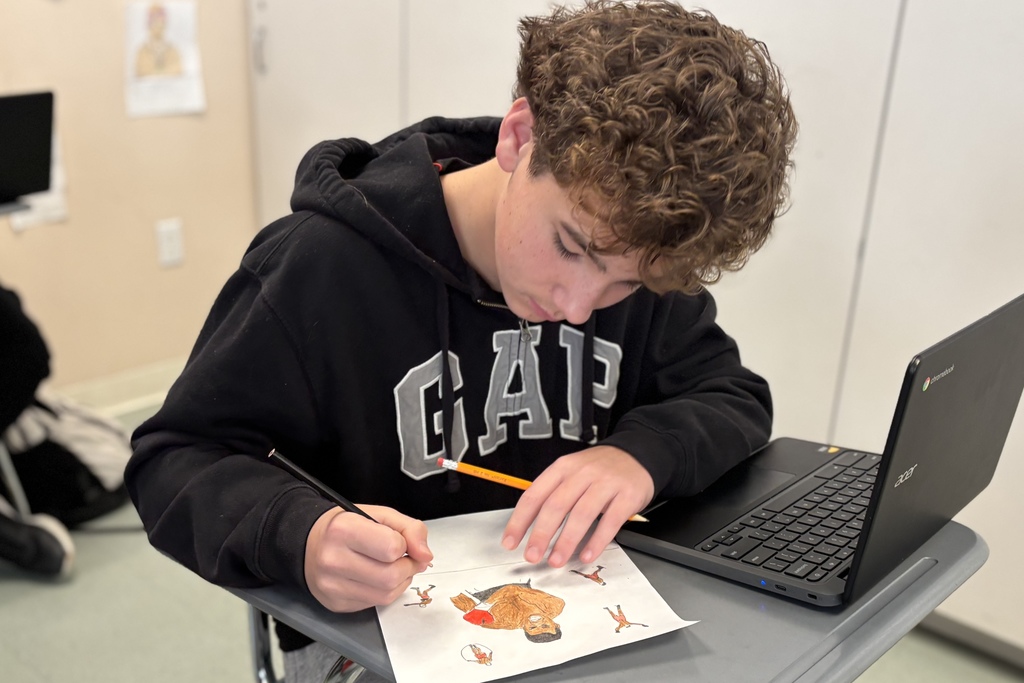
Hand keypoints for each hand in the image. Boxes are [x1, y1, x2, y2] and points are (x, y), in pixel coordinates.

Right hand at [304, 505, 432, 612]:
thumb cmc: (345, 527)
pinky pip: (375, 604)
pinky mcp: (336, 603)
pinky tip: (377, 578)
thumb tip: (425, 555)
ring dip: (399, 581)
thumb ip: (409, 528)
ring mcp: (332, 585)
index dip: (404, 545)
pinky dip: (385, 592)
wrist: (308, 544)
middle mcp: (333, 559)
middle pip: (391, 575)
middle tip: (404, 558)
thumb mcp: (379, 515)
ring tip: (392, 567)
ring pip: (386, 594)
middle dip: (407, 567)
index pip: (392, 547)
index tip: (400, 542)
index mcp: (343, 530)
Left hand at [501, 446, 653, 567]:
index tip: (511, 541)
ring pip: (581, 514)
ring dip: (566, 541)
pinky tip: (587, 555)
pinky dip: (597, 541)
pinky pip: (610, 521)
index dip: (520, 520)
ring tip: (556, 560)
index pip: (535, 495)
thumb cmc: (599, 469)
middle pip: (556, 505)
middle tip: (531, 556)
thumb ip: (553, 494)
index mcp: (563, 468)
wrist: (637, 454)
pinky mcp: (627, 496)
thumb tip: (530, 527)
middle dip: (541, 534)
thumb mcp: (572, 471)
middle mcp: (582, 473)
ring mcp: (606, 484)